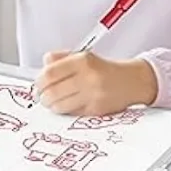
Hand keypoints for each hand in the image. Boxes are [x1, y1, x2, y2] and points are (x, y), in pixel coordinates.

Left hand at [35, 51, 157, 115]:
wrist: (132, 81)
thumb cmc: (105, 70)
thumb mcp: (85, 56)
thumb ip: (62, 58)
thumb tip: (44, 63)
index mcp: (83, 60)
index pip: (50, 73)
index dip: (40, 81)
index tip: (39, 84)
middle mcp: (88, 77)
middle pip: (52, 92)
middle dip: (43, 96)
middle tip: (43, 96)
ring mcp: (93, 95)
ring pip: (60, 106)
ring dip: (52, 106)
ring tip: (54, 102)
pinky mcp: (97, 110)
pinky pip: (72, 113)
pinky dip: (65, 111)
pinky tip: (68, 105)